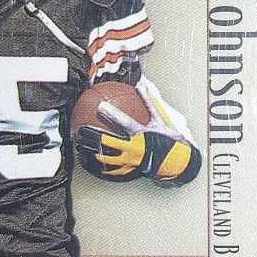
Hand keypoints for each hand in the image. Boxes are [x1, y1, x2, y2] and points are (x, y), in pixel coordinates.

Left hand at [76, 86, 199, 184]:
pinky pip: (109, 170)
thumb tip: (141, 85)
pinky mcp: (127, 172)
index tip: (99, 107)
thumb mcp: (160, 120)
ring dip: (90, 152)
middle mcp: (133, 149)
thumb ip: (149, 102)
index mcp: (141, 134)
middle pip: (107, 142)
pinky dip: (97, 166)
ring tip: (80, 146)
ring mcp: (129, 162)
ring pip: (105, 158)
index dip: (111, 114)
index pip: (124, 122)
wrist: (176, 162)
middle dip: (92, 136)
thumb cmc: (168, 139)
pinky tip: (87, 162)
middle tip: (80, 130)